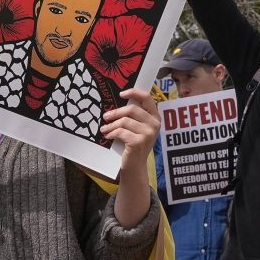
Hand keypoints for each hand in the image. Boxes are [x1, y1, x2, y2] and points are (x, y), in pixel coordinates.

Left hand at [104, 88, 158, 228]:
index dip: (134, 92)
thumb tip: (117, 102)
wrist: (135, 167)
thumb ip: (133, 116)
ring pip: (124, 121)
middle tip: (105, 116)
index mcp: (155, 117)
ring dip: (111, 125)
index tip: (121, 94)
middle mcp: (155, 124)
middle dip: (115, 112)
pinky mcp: (139, 142)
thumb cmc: (133, 145)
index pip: (147, 98)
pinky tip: (108, 136)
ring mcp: (148, 133)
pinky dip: (112, 133)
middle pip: (131, 109)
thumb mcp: (137, 128)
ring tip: (104, 129)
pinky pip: (121, 132)